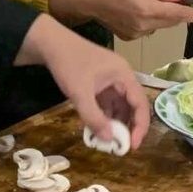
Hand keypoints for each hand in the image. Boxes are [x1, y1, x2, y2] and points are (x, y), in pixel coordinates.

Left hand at [15, 14, 150, 147]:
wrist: (51, 44)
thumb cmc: (69, 65)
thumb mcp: (80, 93)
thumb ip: (94, 117)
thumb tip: (109, 139)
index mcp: (124, 75)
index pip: (140, 104)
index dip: (140, 126)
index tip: (132, 146)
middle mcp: (121, 78)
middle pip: (132, 106)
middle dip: (127, 127)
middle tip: (119, 147)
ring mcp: (110, 80)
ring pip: (119, 106)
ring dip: (114, 123)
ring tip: (105, 140)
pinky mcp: (100, 83)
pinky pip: (108, 103)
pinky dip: (104, 116)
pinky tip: (95, 128)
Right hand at [51, 0, 192, 40]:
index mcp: (146, 10)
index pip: (180, 14)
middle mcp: (144, 26)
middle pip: (173, 20)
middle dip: (185, 12)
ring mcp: (137, 33)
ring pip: (163, 24)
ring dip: (168, 14)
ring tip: (160, 0)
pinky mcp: (131, 36)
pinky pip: (151, 27)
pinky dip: (154, 18)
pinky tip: (143, 7)